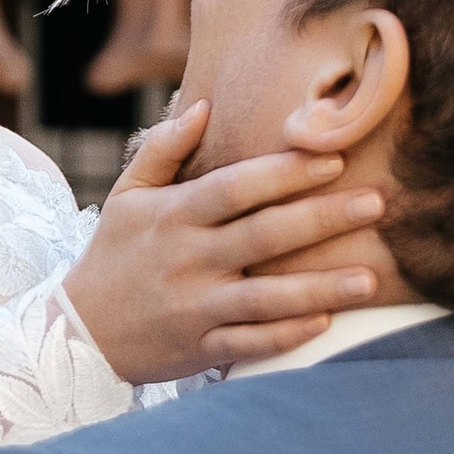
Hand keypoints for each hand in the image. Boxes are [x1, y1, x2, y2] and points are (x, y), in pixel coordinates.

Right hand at [62, 102, 384, 382]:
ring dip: (321, 288)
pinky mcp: (200, 349)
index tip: (335, 159)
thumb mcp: (126, 195)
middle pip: (265, 236)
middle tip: (378, 204)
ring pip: (266, 297)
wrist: (76, 334)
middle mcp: (188, 260)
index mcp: (174, 216)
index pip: (236, 187)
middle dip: (324, 219)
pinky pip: (252, 343)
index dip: (285, 172)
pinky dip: (288, 334)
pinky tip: (327, 322)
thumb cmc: (112, 256)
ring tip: (371, 278)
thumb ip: (163, 149)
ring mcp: (195, 308)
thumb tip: (202, 105)